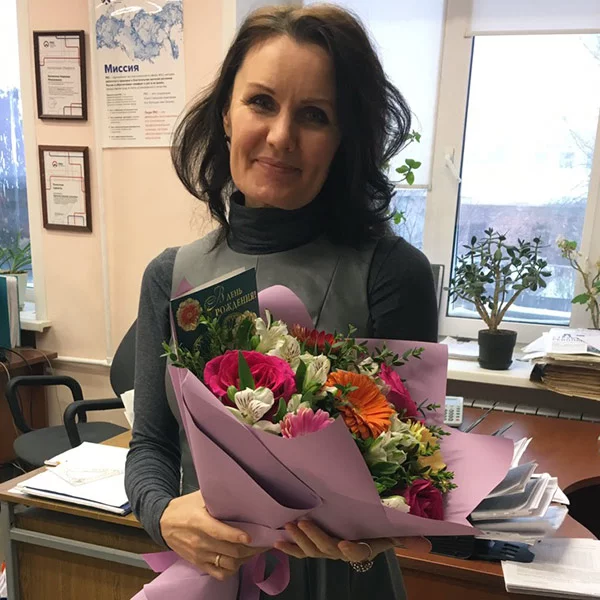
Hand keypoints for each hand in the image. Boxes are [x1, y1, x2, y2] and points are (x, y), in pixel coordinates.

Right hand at [159, 491, 265, 580]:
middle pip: (229, 551)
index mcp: (199, 522)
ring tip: (253, 551)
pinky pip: (218, 573)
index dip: (236, 536)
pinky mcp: (198, 564)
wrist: (163, 523)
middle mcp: (199, 541)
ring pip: (227, 564)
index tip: (250, 536)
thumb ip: (217, 496)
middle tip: (262, 542)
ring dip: (243, 559)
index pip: (219, 532)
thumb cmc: (184, 507)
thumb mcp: (199, 497)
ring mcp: (199, 555)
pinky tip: (238, 561)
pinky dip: (231, 570)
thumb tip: (238, 490)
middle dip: (249, 549)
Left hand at [274, 520, 430, 562]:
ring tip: (289, 526)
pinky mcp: (312, 548)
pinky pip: (300, 552)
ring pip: (311, 551)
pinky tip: (277, 541)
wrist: (355, 533)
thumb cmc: (372, 529)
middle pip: (327, 550)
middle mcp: (341, 552)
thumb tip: (429, 546)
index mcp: (360, 548)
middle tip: (303, 522)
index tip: (345, 544)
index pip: (358, 552)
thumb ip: (406, 537)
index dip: (352, 550)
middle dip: (314, 537)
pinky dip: (288, 548)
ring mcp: (325, 551)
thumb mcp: (390, 531)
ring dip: (299, 540)